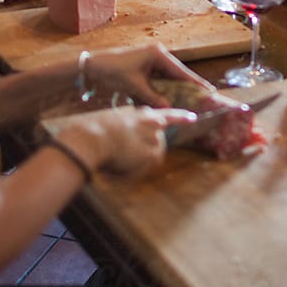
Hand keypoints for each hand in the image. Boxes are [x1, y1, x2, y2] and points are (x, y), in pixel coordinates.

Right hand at [56, 106, 196, 177]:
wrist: (93, 136)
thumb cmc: (95, 129)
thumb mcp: (113, 120)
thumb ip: (126, 126)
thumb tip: (126, 138)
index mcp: (143, 114)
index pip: (167, 114)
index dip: (180, 116)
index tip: (192, 117)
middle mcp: (153, 124)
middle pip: (156, 144)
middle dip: (143, 153)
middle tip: (123, 156)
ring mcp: (155, 138)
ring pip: (148, 159)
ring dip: (134, 164)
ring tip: (114, 160)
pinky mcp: (153, 154)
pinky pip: (141, 170)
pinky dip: (130, 173)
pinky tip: (117, 168)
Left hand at [85, 43, 216, 107]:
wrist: (92, 66)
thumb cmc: (112, 71)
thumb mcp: (134, 86)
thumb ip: (153, 97)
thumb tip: (168, 108)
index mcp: (157, 54)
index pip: (181, 71)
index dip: (195, 82)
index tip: (209, 90)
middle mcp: (157, 55)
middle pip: (178, 74)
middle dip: (188, 87)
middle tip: (203, 98)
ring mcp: (151, 60)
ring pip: (169, 78)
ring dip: (175, 89)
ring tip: (190, 100)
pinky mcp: (145, 66)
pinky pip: (159, 79)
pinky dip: (163, 89)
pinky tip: (169, 98)